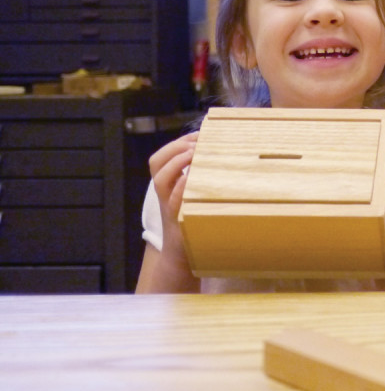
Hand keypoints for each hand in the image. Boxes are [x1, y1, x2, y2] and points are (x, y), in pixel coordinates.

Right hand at [148, 132, 197, 260]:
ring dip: (176, 164)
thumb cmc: (192, 221)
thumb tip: (221, 156)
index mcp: (167, 185)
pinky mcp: (178, 222)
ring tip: (193, 154)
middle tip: (197, 142)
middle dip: (176, 148)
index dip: (176, 143)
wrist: (182, 255)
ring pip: (161, 180)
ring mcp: (168, 207)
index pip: (160, 158)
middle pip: (157, 163)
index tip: (198, 135)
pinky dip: (181, 189)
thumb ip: (200, 179)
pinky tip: (191, 180)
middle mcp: (164, 194)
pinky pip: (175, 203)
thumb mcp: (193, 197)